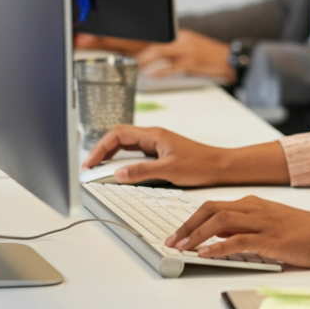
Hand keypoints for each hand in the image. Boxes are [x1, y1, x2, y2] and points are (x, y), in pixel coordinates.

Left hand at [75, 29, 233, 81]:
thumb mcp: (180, 49)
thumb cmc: (204, 56)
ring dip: (133, 59)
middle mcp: (171, 40)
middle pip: (134, 39)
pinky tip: (148, 74)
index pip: (131, 36)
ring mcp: (182, 49)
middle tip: (84, 40)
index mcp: (164, 37)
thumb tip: (137, 64)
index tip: (84, 36)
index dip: (107, 36)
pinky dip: (159, 70)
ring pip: (151, 51)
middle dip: (107, 41)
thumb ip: (157, 55)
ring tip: (118, 66)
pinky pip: (171, 65)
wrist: (231, 58)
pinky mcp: (192, 61)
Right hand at [81, 124, 291, 187]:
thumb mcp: (169, 170)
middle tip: (89, 168)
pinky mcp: (160, 154)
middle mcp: (153, 137)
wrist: (220, 166)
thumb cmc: (200, 164)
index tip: (90, 162)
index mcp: (154, 135)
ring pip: (127, 147)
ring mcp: (156, 145)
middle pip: (119, 138)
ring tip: (99, 171)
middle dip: (102, 151)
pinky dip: (123, 162)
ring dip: (111, 157)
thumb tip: (118, 174)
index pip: (118, 134)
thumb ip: (142, 172)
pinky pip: (136, 155)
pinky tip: (120, 173)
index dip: (100, 147)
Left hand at [167, 196, 309, 268]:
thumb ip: (247, 227)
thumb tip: (220, 238)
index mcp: (254, 203)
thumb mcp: (272, 224)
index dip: (192, 218)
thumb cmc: (305, 231)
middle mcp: (255, 208)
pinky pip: (238, 240)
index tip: (178, 232)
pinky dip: (218, 247)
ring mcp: (262, 223)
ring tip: (182, 248)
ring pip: (220, 221)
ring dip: (197, 235)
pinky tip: (206, 255)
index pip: (214, 205)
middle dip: (187, 224)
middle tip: (172, 240)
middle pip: (211, 209)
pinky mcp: (270, 239)